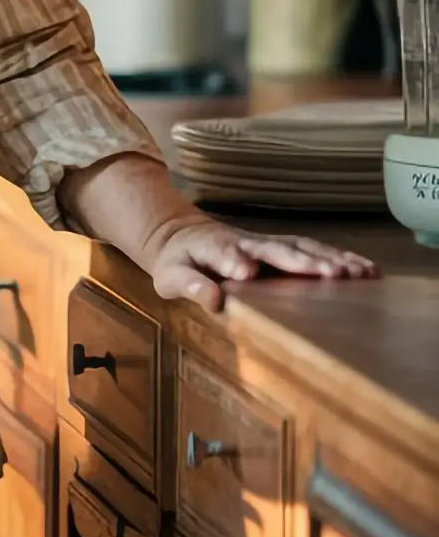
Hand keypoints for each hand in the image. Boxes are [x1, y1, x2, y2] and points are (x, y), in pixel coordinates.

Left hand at [141, 214, 377, 311]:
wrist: (183, 237)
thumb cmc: (179, 262)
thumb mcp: (171, 276)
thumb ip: (188, 285)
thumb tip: (210, 299)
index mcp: (213, 249)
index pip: (224, 253)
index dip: (234, 260)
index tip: (246, 272)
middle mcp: (247, 243)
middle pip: (275, 249)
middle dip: (301, 261)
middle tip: (331, 275)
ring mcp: (268, 244)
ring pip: (302, 248)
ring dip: (330, 259)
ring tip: (359, 274)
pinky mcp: (284, 249)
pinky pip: (314, 251)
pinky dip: (341, 258)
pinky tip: (367, 270)